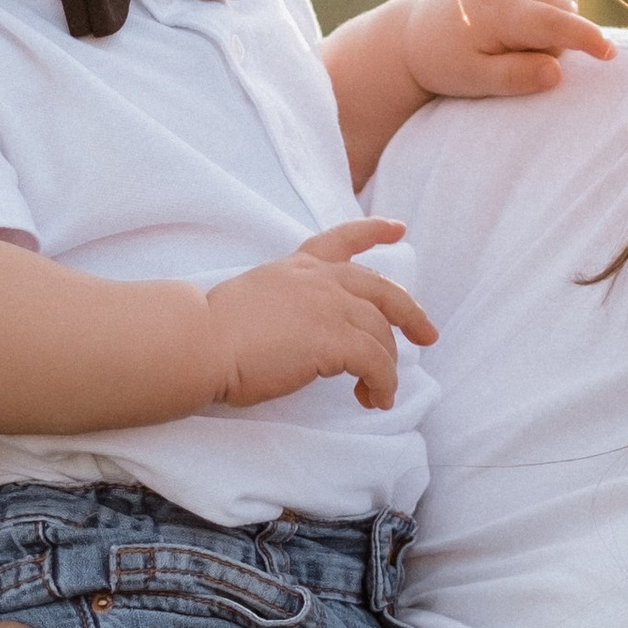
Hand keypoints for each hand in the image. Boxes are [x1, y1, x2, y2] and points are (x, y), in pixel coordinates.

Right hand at [203, 223, 437, 412]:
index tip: (398, 228)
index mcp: (296, 267)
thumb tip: (301, 329)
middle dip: (411, 314)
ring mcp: (328, 307)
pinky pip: (376, 363)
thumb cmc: (210, 332)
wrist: (199, 341)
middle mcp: (318, 280)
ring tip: (378, 393)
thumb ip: (285, 303)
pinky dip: (383, 384)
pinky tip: (375, 399)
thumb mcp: (254, 299)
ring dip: (387, 367)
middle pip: (382, 291)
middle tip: (427, 335)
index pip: (342, 240)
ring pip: (381, 334)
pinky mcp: (333, 340)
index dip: (373, 232)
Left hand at [402, 0, 613, 103]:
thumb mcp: (472, 80)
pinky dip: (553, 5)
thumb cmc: (445, 62)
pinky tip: (527, 22)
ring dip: (555, 23)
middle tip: (515, 60)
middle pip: (562, 14)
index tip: (610, 54)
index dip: (585, 38)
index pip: (553, 23)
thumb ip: (513, 77)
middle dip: (555, 42)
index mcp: (497, 10)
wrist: (416, 31)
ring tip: (516, 42)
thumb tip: (557, 71)